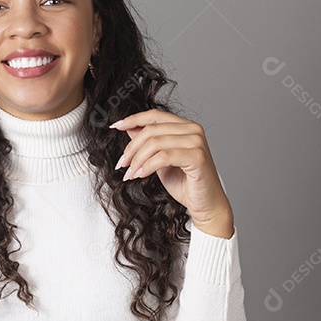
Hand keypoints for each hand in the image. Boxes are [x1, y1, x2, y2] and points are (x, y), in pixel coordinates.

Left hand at [110, 110, 231, 229]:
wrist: (205, 204)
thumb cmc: (186, 184)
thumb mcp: (160, 160)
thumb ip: (149, 143)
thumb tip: (130, 128)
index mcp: (185, 126)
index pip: (155, 115)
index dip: (133, 119)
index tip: (116, 126)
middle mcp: (193, 130)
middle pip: (151, 130)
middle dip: (131, 148)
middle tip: (121, 164)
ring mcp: (196, 142)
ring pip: (155, 143)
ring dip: (137, 160)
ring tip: (130, 174)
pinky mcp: (197, 157)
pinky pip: (164, 156)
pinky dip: (148, 166)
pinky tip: (141, 175)